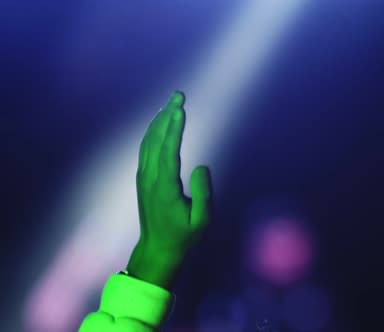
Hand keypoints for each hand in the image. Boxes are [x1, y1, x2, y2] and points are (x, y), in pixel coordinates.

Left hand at [127, 91, 211, 288]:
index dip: (175, 129)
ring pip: (148, 141)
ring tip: (172, 102)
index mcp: (165, 188)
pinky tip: (161, 122)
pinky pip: (146, 148)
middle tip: (179, 94)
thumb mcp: (201, 221)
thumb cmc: (183, 236)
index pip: (169, 151)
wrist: (156, 248)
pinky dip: (153, 131)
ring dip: (159, 120)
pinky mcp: (142, 178)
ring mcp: (144, 177)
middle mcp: (151, 178)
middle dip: (168, 115)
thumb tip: (201, 165)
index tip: (181, 109)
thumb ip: (203, 194)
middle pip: (157, 140)